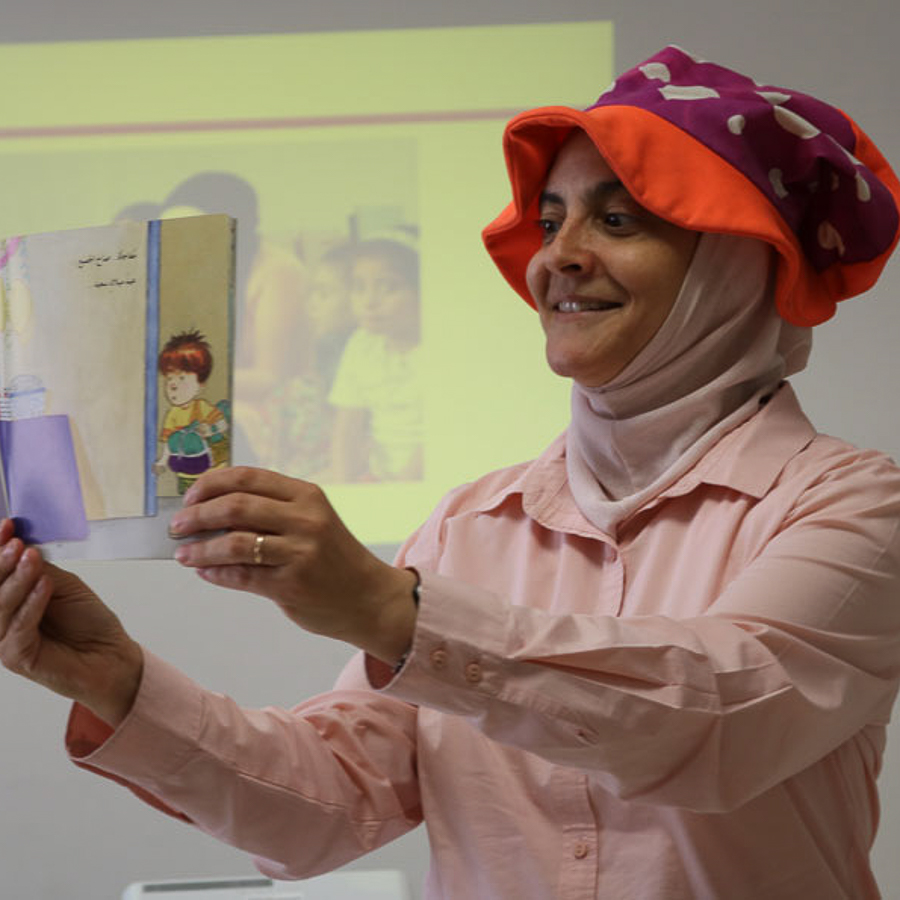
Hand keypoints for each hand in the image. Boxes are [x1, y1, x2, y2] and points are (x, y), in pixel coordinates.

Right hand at [0, 520, 142, 726]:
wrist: (110, 655)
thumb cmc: (88, 623)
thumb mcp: (63, 584)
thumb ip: (40, 568)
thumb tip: (21, 544)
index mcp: (11, 599)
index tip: (7, 525)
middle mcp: (3, 618)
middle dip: (0, 562)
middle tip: (16, 543)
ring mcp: (6, 639)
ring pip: (0, 606)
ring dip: (17, 579)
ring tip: (32, 559)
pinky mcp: (17, 656)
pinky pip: (18, 627)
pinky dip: (31, 603)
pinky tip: (44, 585)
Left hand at [169, 467, 416, 665]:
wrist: (370, 598)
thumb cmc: (334, 559)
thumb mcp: (312, 521)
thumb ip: (272, 512)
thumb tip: (211, 511)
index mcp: (307, 495)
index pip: (248, 477)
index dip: (211, 483)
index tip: (190, 496)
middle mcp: (305, 519)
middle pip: (235, 506)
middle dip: (197, 515)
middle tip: (178, 525)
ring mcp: (300, 552)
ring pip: (233, 543)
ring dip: (200, 548)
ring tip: (184, 554)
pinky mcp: (291, 584)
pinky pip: (241, 576)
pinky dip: (216, 573)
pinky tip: (205, 572)